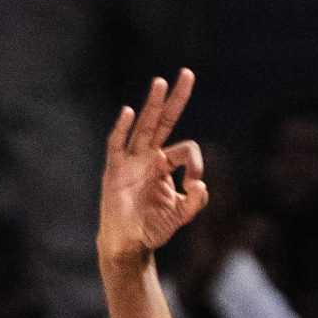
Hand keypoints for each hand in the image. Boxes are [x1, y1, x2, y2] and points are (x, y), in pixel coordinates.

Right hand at [98, 73, 209, 271]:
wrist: (128, 244)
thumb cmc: (153, 228)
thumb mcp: (180, 217)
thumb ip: (195, 203)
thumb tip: (202, 185)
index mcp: (166, 165)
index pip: (187, 149)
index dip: (195, 163)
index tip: (194, 185)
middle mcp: (149, 156)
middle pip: (164, 121)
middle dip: (175, 99)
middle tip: (188, 73)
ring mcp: (131, 160)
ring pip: (144, 126)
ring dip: (152, 105)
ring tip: (160, 82)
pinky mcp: (115, 169)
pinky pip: (117, 144)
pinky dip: (122, 129)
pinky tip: (129, 113)